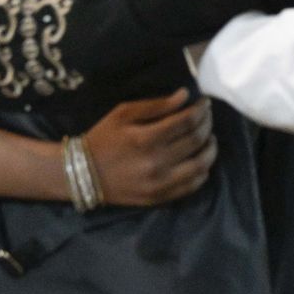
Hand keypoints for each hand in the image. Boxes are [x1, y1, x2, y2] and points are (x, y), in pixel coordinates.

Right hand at [83, 90, 217, 206]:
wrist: (82, 174)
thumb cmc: (103, 138)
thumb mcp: (123, 114)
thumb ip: (156, 105)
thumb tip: (185, 96)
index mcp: (145, 138)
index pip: (187, 122)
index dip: (201, 110)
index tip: (205, 103)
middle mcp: (156, 162)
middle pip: (196, 141)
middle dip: (207, 125)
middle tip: (207, 117)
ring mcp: (160, 183)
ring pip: (201, 165)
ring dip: (210, 149)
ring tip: (209, 139)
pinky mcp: (160, 197)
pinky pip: (192, 186)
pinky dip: (202, 171)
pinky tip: (200, 161)